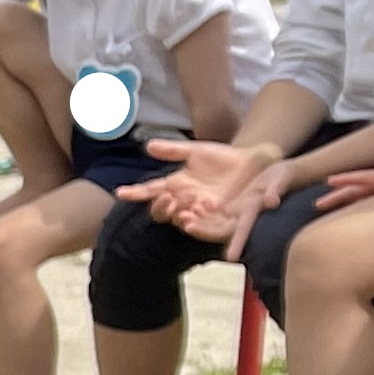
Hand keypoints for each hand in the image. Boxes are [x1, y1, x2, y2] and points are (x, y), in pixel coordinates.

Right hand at [136, 136, 272, 241]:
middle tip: (165, 196)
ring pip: (182, 220)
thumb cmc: (222, 158)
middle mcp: (185, 202)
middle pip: (164, 210)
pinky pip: (207, 228)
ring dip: (177, 216)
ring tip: (180, 209)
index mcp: (176, 186)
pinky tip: (191, 222)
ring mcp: (202, 212)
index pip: (151, 191)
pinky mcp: (221, 219)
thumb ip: (172, 150)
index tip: (121, 192)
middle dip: (160, 206)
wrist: (253, 164)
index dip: (136, 193)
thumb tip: (147, 146)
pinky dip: (198, 228)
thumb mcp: (195, 151)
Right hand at [314, 146, 373, 208]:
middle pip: (359, 187)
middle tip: (317, 204)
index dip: (348, 181)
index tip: (329, 183)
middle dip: (339, 194)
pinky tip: (359, 205)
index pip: (366, 178)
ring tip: (331, 205)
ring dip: (348, 197)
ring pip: (365, 191)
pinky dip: (363, 199)